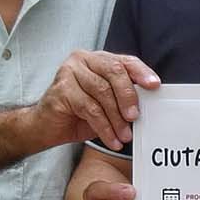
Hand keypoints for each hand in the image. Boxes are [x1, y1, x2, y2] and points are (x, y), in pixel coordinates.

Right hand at [34, 51, 159, 149]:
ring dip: (117, 118)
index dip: (141, 72)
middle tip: (136, 118)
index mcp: (97, 59)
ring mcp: (69, 72)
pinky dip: (105, 127)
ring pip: (103, 93)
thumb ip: (122, 96)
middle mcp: (82, 60)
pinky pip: (90, 109)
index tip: (155, 86)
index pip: (124, 61)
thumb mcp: (105, 102)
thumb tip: (149, 103)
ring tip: (124, 136)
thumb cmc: (77, 113)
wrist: (45, 126)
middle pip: (114, 72)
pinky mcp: (62, 89)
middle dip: (128, 96)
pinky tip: (112, 140)